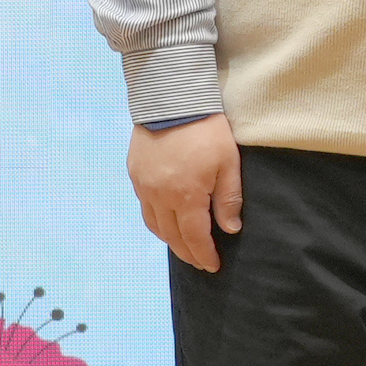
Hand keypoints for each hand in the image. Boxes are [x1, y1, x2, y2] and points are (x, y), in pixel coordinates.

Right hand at [129, 114, 243, 272]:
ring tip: (184, 246)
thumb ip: (228, 199)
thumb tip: (230, 229)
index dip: (204, 255)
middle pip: (172, 236)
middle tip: (200, 262)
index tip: (213, 266)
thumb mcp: (228, 163)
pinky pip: (144, 207)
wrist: (172, 98)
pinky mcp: (135, 174)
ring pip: (155, 225)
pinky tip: (166, 221)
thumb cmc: (207, 130)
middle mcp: (160, 196)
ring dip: (170, 240)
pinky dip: (156, 221)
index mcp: (186, 196)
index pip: (195, 237)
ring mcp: (144, 186)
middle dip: (188, 253)